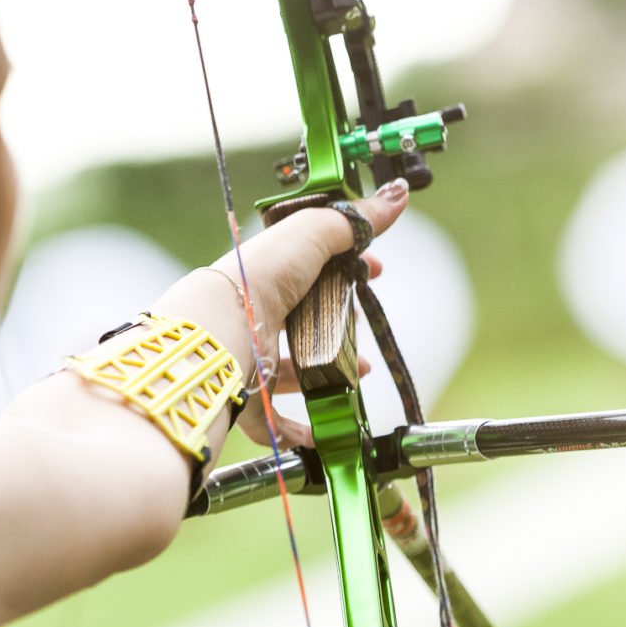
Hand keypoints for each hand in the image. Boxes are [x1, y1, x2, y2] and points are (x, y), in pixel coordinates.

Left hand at [218, 181, 407, 448]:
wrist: (226, 325)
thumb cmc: (263, 274)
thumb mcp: (315, 232)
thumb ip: (356, 218)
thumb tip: (399, 194)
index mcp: (270, 273)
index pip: (313, 267)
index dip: (348, 267)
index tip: (376, 271)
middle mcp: (259, 314)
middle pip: (305, 318)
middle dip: (341, 321)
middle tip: (366, 323)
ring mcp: (253, 355)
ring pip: (294, 368)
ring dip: (328, 372)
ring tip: (360, 371)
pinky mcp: (249, 394)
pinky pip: (273, 419)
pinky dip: (298, 428)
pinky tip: (322, 432)